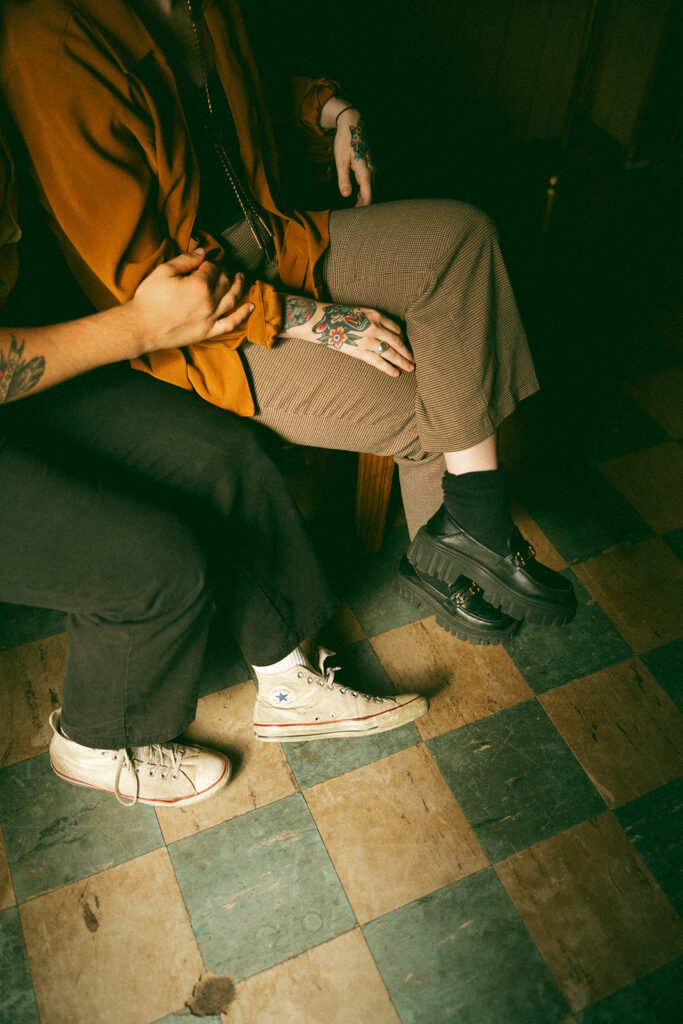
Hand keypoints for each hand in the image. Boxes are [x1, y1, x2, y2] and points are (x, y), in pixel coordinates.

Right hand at [130, 249, 253, 352]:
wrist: (141, 327)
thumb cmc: (149, 299)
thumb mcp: (164, 272)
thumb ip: (186, 260)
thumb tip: (203, 252)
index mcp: (199, 285)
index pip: (212, 268)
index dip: (209, 262)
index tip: (204, 262)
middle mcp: (209, 302)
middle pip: (224, 281)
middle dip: (223, 272)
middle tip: (220, 268)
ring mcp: (210, 318)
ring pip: (232, 299)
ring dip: (239, 286)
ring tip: (241, 278)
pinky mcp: (208, 332)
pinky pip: (231, 323)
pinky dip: (242, 314)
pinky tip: (250, 306)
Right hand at [282, 296, 413, 377]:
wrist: (322, 322)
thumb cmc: (340, 317)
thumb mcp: (361, 313)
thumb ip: (374, 320)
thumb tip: (385, 333)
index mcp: (376, 315)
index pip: (396, 329)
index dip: (404, 339)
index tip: (407, 346)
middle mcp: (375, 326)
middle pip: (397, 341)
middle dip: (407, 352)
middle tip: (414, 360)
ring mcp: (368, 340)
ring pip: (391, 352)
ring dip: (402, 361)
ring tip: (410, 368)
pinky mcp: (360, 351)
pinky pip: (378, 361)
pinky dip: (388, 368)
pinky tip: (396, 373)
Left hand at [333, 107, 374, 206]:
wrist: (353, 123)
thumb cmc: (345, 141)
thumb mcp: (340, 160)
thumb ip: (343, 179)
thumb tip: (345, 195)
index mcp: (365, 171)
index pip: (368, 195)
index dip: (363, 207)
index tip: (356, 216)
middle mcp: (372, 170)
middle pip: (371, 193)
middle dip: (363, 205)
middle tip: (353, 215)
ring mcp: (373, 167)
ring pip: (371, 188)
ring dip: (364, 198)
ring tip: (355, 208)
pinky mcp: (370, 165)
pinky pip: (369, 182)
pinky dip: (364, 190)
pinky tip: (356, 196)